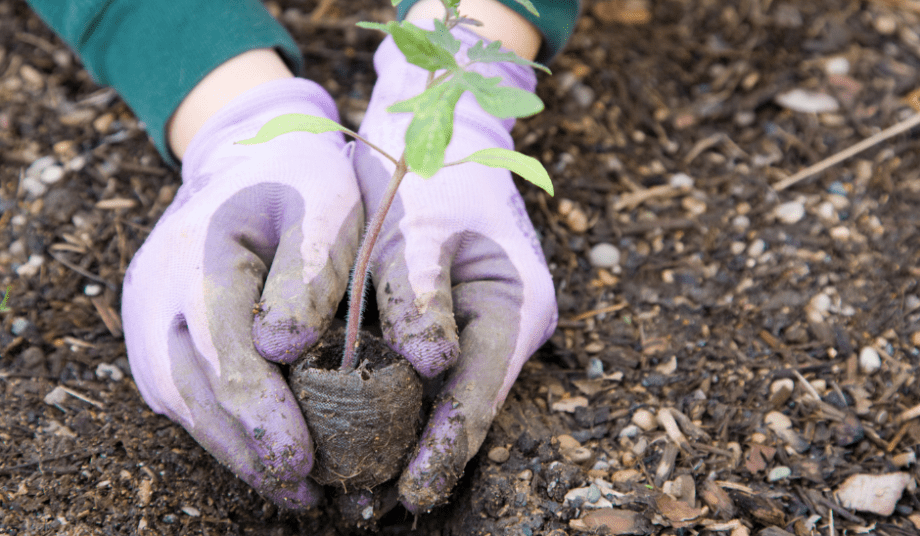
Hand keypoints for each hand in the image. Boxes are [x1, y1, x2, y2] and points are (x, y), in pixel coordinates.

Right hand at [122, 78, 361, 508]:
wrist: (249, 155)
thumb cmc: (301, 180)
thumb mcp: (326, 205)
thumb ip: (311, 271)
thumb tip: (282, 349)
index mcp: (202, 253)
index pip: (225, 351)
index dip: (262, 414)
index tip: (301, 462)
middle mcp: (158, 291)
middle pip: (196, 389)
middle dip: (249, 449)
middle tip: (303, 494)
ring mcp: (147, 314)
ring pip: (183, 400)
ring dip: (234, 449)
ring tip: (290, 489)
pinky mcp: (155, 332)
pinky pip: (182, 391)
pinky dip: (221, 426)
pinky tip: (262, 452)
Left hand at [354, 25, 556, 511]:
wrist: (437, 129)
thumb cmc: (431, 172)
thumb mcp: (420, 225)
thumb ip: (421, 293)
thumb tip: (431, 364)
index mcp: (515, 304)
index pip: (480, 392)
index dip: (447, 446)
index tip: (411, 492)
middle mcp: (507, 325)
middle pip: (467, 406)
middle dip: (424, 457)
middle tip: (373, 506)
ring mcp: (482, 326)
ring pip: (445, 397)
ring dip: (407, 439)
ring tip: (361, 490)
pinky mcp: (452, 322)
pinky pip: (425, 375)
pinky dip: (395, 405)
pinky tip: (357, 432)